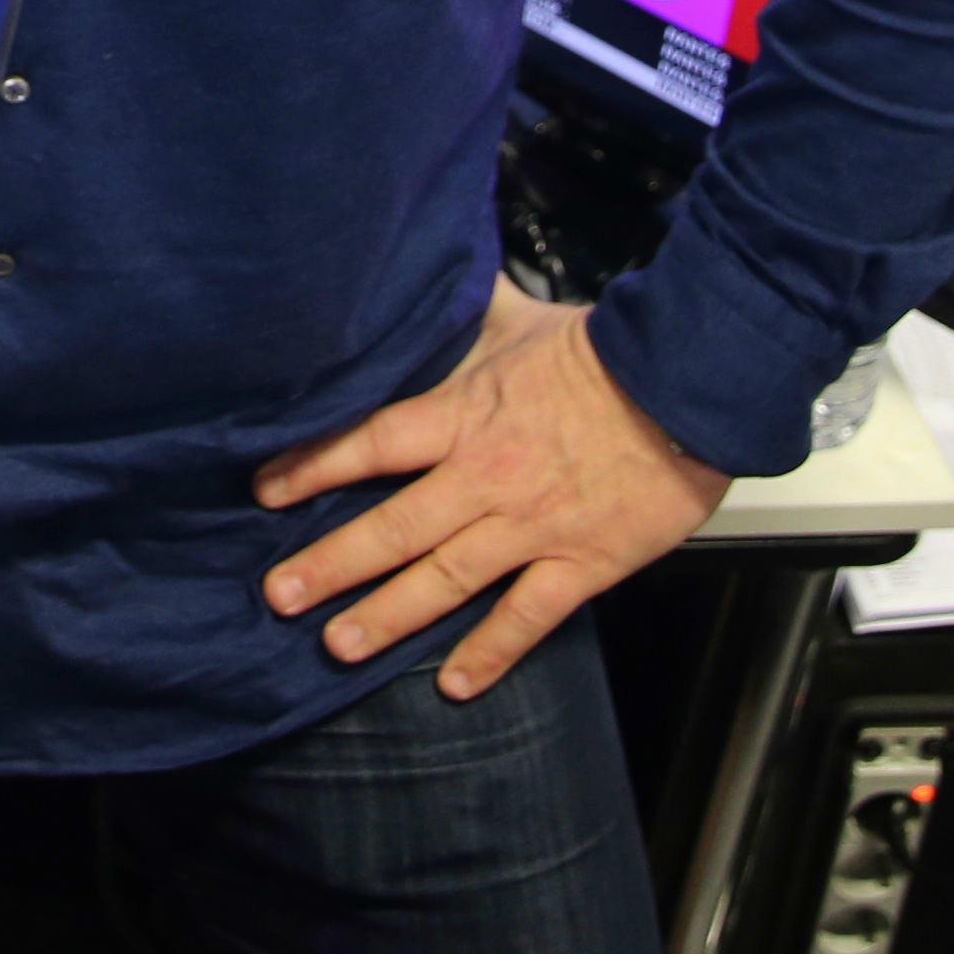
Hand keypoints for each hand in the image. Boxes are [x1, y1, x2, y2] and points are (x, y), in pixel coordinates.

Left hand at [252, 282, 728, 700]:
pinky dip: (490, 653)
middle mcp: (485, 477)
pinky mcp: (584, 562)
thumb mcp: (520, 321)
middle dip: (331, 563)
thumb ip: (466, 313)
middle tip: (279, 595)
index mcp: (464, 415)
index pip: (371, 442)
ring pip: (447, 579)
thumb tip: (431, 271)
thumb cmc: (603, 352)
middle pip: (394, 526)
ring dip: (389, 614)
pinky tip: (452, 683)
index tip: (265, 491)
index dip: (313, 466)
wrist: (689, 385)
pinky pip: (528, 616)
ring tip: (338, 644)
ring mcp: (533, 526)